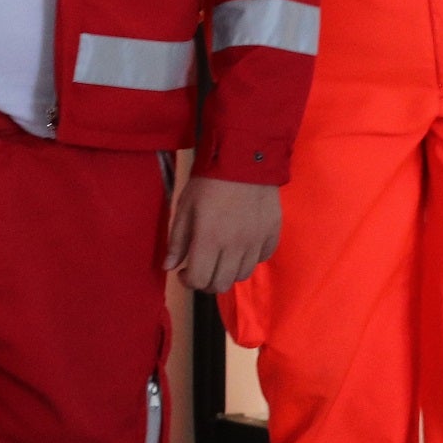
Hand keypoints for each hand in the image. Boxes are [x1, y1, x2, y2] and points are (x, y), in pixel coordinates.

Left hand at [168, 175, 281, 293]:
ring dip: (228, 272)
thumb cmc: (208, 181)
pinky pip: (262, 258)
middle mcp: (235, 247)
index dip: (187, 281)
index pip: (199, 279)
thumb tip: (169, 267)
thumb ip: (177, 239)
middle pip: (221, 285)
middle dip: (206, 282)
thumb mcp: (185, 206)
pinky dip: (249, 258)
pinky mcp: (272, 234)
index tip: (183, 271)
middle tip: (200, 268)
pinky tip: (241, 246)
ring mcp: (256, 242)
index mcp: (209, 240)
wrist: (245, 157)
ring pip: (242, 275)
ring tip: (221, 257)